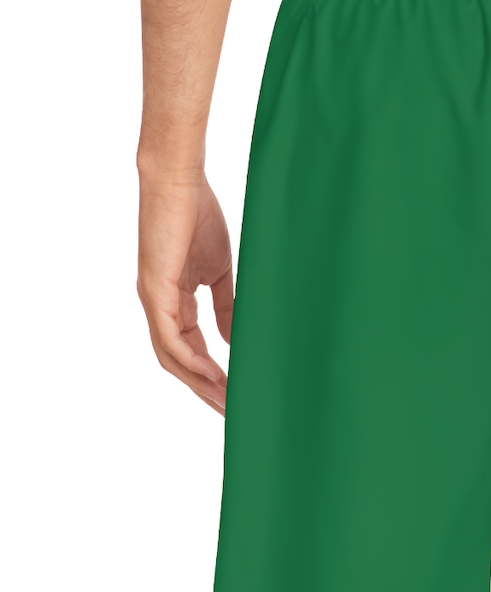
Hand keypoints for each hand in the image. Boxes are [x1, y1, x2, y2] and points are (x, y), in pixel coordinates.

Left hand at [138, 171, 233, 413]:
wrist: (178, 180)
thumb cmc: (198, 214)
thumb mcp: (220, 269)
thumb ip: (226, 304)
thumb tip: (233, 339)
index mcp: (173, 300)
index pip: (190, 349)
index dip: (211, 375)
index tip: (237, 393)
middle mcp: (158, 305)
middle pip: (177, 362)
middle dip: (205, 390)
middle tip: (234, 411)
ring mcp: (153, 299)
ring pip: (171, 356)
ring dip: (198, 383)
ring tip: (227, 400)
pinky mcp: (154, 289)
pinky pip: (169, 336)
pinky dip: (190, 359)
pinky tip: (214, 372)